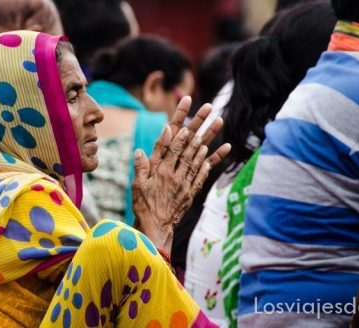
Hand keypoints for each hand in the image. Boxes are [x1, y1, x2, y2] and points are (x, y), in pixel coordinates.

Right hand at [132, 97, 230, 254]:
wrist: (156, 228)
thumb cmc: (143, 206)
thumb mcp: (137, 186)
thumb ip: (141, 167)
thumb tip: (141, 150)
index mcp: (160, 171)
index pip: (172, 146)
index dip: (180, 129)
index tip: (187, 113)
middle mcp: (175, 174)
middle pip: (189, 145)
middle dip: (199, 124)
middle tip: (209, 108)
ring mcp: (186, 182)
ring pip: (199, 156)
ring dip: (210, 137)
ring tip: (218, 121)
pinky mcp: (192, 191)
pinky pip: (204, 173)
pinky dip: (212, 160)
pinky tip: (221, 148)